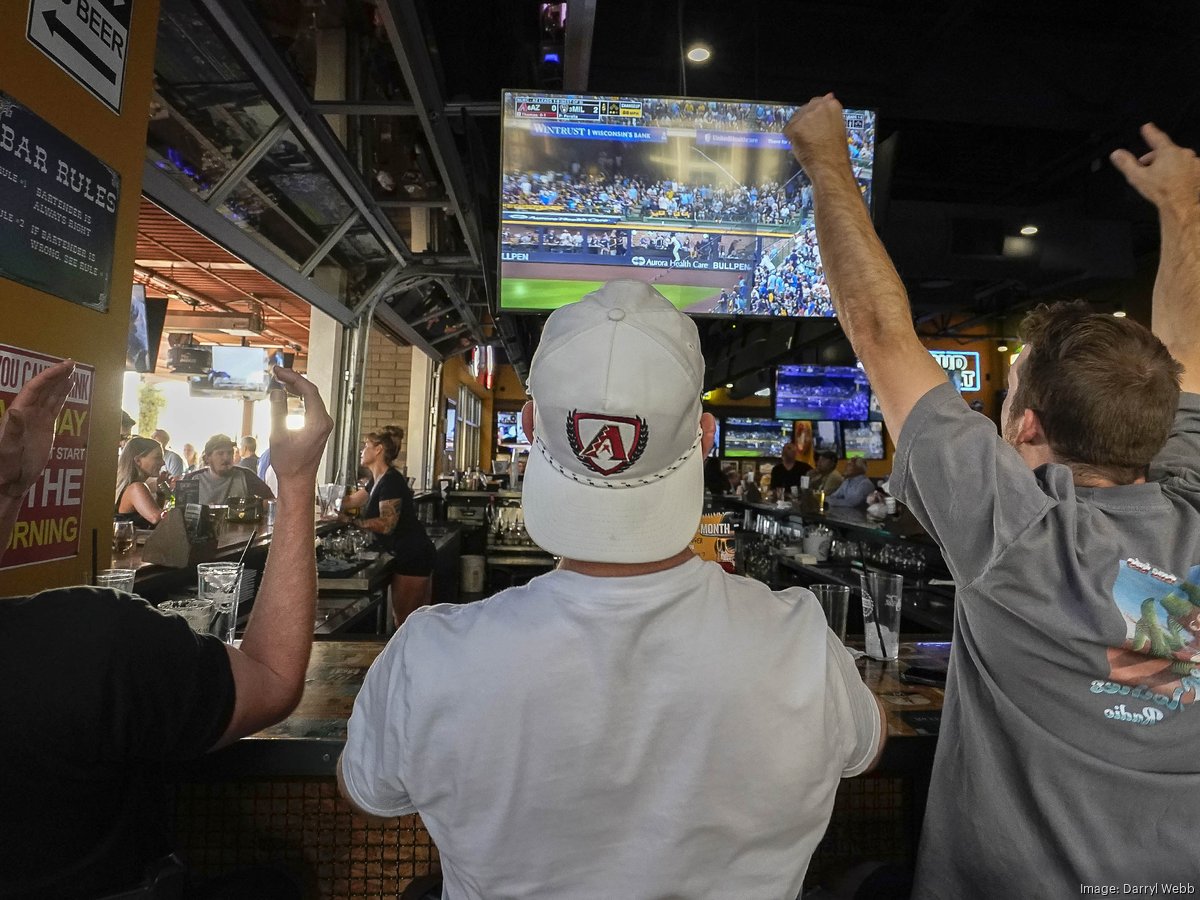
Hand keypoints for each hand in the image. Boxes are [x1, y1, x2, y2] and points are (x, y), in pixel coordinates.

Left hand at [0, 359, 73, 497]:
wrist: (12, 480)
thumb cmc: (6, 467)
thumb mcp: (6, 449)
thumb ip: (11, 431)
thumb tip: (15, 411)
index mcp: (18, 413)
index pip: (35, 388)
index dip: (49, 376)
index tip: (64, 367)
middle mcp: (27, 412)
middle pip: (43, 388)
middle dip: (56, 374)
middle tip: (72, 363)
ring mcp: (36, 418)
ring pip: (49, 395)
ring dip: (60, 382)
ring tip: (72, 371)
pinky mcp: (45, 427)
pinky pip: (54, 407)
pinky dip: (62, 396)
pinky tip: (68, 388)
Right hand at [266, 368, 333, 485]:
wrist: (297, 481)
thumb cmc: (290, 463)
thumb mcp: (278, 435)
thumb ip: (278, 410)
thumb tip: (276, 392)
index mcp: (318, 421)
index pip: (309, 390)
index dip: (293, 378)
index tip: (279, 372)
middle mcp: (324, 422)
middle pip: (312, 392)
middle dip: (294, 381)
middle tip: (278, 373)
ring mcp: (323, 425)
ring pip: (312, 399)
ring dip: (297, 389)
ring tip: (281, 381)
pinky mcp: (319, 429)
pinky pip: (311, 407)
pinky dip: (300, 399)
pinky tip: (289, 395)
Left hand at [784, 93, 851, 177]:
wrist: (831, 166)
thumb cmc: (836, 152)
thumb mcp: (838, 126)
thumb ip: (830, 111)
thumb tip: (828, 96)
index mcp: (832, 106)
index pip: (818, 102)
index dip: (815, 115)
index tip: (816, 123)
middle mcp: (818, 107)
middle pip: (805, 109)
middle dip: (806, 120)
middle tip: (811, 135)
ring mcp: (806, 117)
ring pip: (796, 119)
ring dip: (798, 129)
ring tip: (808, 142)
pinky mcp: (795, 127)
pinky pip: (788, 129)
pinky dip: (791, 138)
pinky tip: (802, 145)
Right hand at [1109, 123, 1199, 215]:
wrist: (1182, 205)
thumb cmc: (1162, 191)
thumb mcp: (1137, 177)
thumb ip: (1126, 163)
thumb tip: (1116, 153)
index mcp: (1168, 151)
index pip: (1157, 137)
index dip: (1150, 132)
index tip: (1147, 127)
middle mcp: (1183, 154)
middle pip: (1166, 151)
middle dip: (1156, 158)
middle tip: (1146, 169)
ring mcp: (1194, 163)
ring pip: (1178, 159)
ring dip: (1169, 165)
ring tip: (1161, 179)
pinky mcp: (1199, 172)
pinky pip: (1187, 168)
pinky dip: (1180, 172)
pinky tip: (1174, 182)